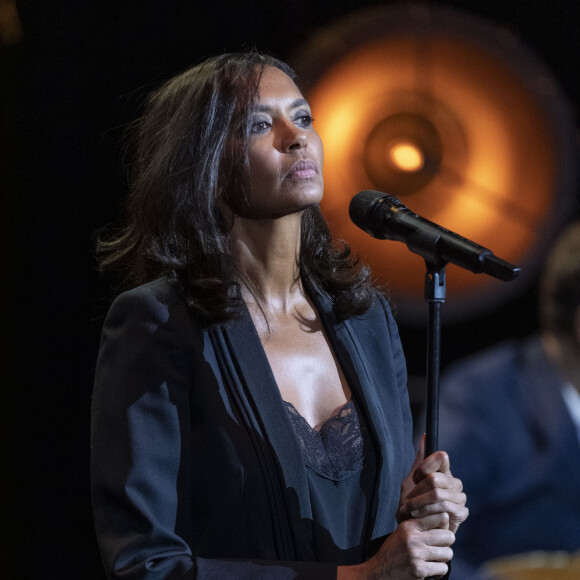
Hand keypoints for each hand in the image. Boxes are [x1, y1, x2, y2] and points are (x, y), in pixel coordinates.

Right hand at [338, 513, 453, 579]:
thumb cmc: (394, 550)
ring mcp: (416, 554)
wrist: (380, 571)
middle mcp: (413, 538)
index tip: (440, 531)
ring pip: (448, 553)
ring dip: (443, 558)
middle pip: (448, 536)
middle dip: (447, 542)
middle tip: (440, 547)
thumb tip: (445, 520)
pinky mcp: (419, 570)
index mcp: (409, 526)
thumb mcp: (402, 532)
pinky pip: (443, 568)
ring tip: (434, 558)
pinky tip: (431, 569)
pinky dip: (439, 571)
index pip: (439, 517)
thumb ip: (419, 525)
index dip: (444, 525)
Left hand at [398, 435, 467, 533]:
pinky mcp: (461, 513)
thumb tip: (424, 435)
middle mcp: (455, 482)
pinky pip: (443, 507)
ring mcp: (460, 497)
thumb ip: (419, 460)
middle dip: (417, 491)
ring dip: (418, 502)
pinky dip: (426, 511)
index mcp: (444, 472)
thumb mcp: (411, 480)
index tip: (415, 477)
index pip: (442, 456)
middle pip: (435, 478)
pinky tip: (418, 515)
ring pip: (438, 493)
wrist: (414, 529)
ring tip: (408, 509)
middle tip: (407, 500)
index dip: (425, 465)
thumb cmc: (411, 504)